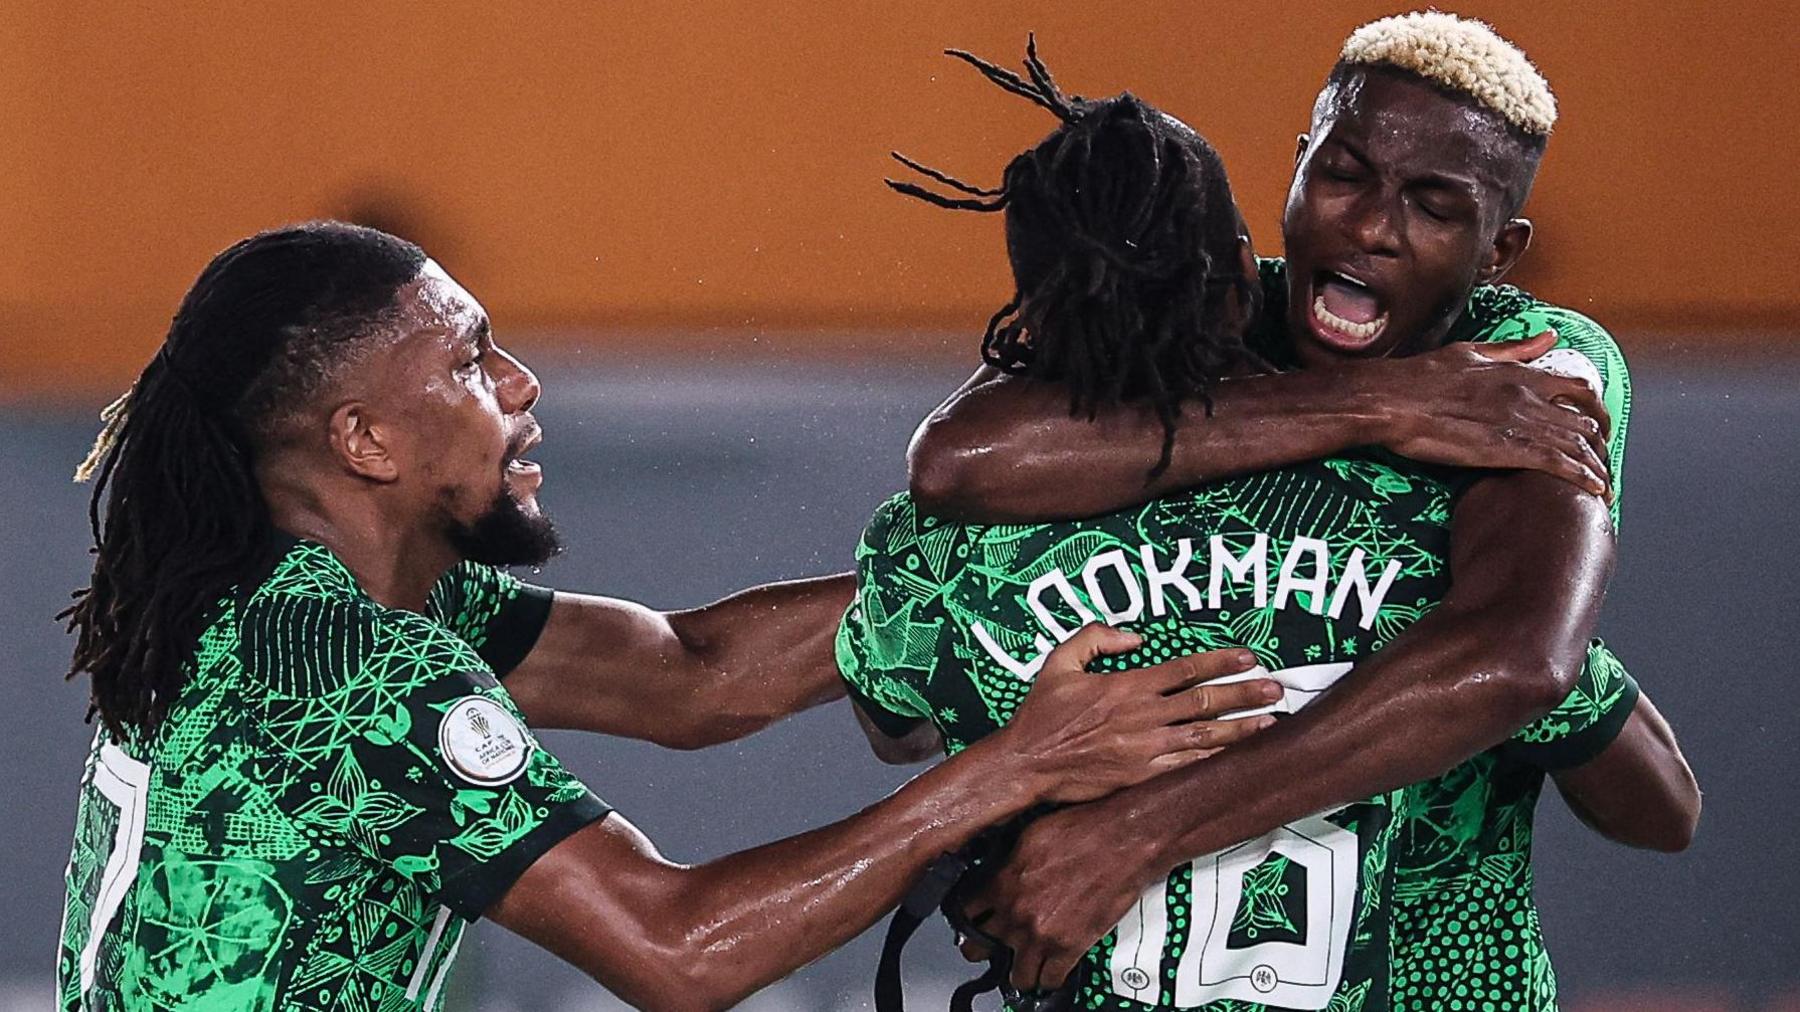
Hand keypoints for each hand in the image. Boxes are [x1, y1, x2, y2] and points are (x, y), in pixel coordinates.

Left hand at [964, 804, 1160, 993]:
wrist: (1123, 842)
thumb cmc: (1083, 831)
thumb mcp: (1029, 836)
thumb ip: (1008, 862)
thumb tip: (998, 872)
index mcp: (1003, 882)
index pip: (965, 912)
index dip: (967, 918)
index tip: (972, 921)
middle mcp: (1017, 912)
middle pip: (979, 948)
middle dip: (983, 949)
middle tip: (990, 947)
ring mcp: (1041, 934)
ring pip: (1014, 974)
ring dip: (1017, 971)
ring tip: (1022, 966)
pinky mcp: (1070, 948)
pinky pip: (1049, 980)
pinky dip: (1048, 980)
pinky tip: (1050, 972)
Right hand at [991, 624, 1277, 804]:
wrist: (1028, 763)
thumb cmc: (1042, 714)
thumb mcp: (1060, 661)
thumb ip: (1095, 638)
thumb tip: (1133, 638)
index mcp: (1127, 687)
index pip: (1185, 670)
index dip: (1220, 662)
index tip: (1247, 657)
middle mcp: (1143, 717)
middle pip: (1205, 703)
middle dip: (1245, 695)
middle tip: (1275, 689)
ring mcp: (1145, 750)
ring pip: (1205, 738)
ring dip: (1241, 730)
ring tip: (1270, 724)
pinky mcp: (1141, 777)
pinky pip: (1186, 769)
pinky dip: (1215, 763)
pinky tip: (1237, 760)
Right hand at [1358, 329, 1612, 496]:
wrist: (1391, 400)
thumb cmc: (1421, 378)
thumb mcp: (1472, 353)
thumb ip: (1514, 350)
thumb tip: (1549, 337)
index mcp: (1520, 374)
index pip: (1579, 389)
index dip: (1596, 410)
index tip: (1597, 426)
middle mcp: (1529, 396)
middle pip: (1586, 421)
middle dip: (1602, 445)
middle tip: (1602, 461)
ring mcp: (1520, 423)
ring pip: (1578, 444)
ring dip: (1597, 466)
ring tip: (1604, 484)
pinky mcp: (1506, 449)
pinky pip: (1558, 464)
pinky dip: (1582, 477)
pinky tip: (1594, 489)